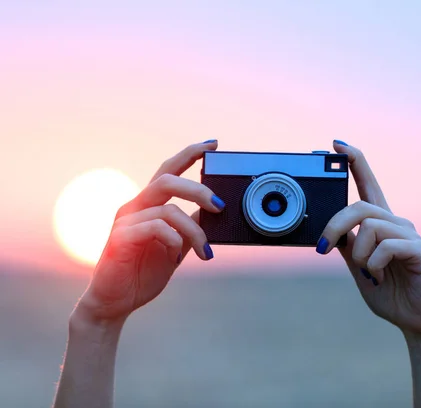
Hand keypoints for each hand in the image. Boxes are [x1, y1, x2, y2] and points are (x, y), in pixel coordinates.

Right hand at [76, 140, 224, 321]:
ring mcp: (125, 221)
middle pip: (166, 180)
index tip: (213, 144)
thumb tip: (213, 211)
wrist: (116, 302)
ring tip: (205, 252)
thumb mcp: (176, 246)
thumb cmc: (144, 272)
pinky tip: (176, 255)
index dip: (190, 154)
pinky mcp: (120, 238)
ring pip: (168, 209)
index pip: (168, 170)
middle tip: (220, 205)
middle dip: (198, 189)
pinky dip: (173, 239)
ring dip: (194, 230)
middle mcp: (135, 207)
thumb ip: (190, 227)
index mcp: (148, 205)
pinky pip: (154, 227)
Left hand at [317, 140, 420, 335]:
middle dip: (335, 225)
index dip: (354, 162)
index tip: (336, 144)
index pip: (367, 184)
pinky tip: (380, 277)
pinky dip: (375, 264)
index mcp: (381, 223)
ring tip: (369, 274)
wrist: (414, 319)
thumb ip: (347, 244)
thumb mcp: (358, 265)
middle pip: (360, 206)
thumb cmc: (387, 291)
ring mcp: (411, 235)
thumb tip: (328, 227)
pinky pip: (388, 246)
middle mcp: (397, 223)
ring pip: (371, 226)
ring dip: (361, 255)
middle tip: (323, 247)